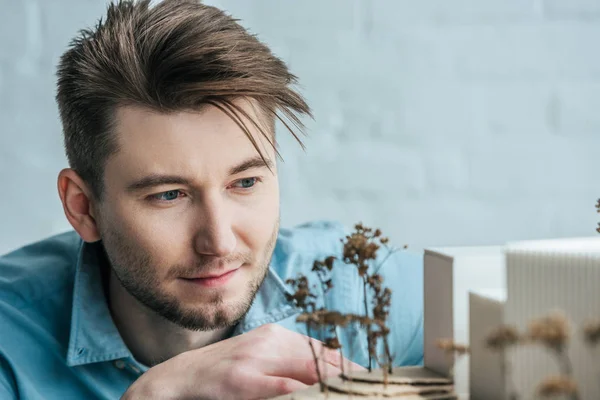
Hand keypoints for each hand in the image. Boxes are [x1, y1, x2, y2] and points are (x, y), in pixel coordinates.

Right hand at [121, 323, 363, 399]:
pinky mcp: (240, 380)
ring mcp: (255, 359)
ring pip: (308, 371)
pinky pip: (282, 388)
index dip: (352, 367)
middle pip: (322, 359)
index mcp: (276, 337)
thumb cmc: (220, 374)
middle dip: (351, 378)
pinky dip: (304, 393)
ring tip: (355, 394)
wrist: (175, 379)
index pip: (324, 350)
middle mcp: (269, 341)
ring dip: (334, 386)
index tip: (373, 382)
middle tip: (372, 390)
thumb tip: (324, 377)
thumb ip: (287, 368)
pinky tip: (322, 396)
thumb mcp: (257, 363)